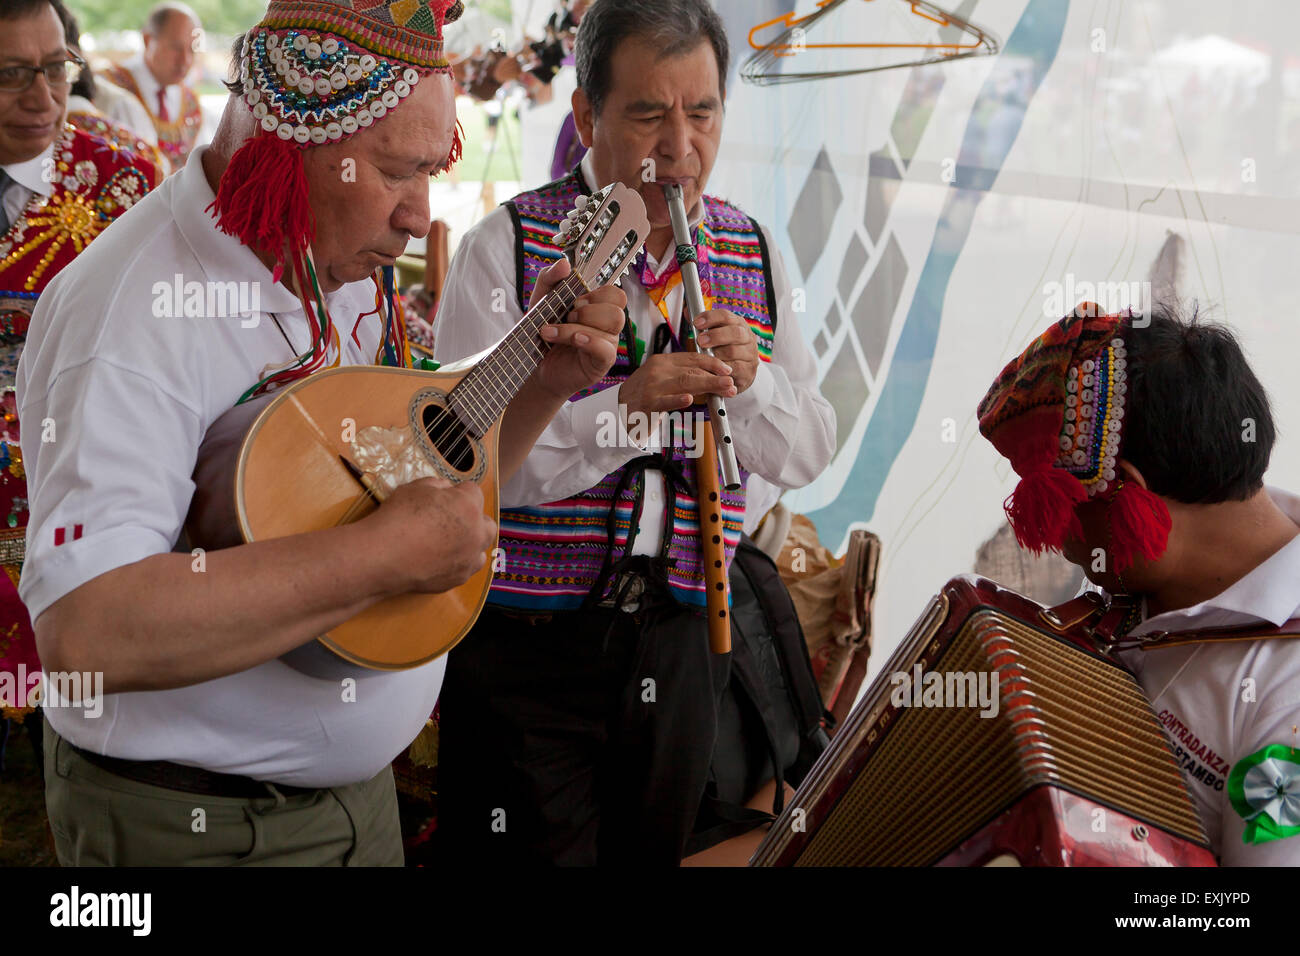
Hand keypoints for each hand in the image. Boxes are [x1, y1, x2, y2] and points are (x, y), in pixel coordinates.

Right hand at [371, 478, 496, 593]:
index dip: (458, 491)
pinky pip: (465, 569)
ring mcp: (468, 559)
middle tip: (452, 520)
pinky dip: (457, 564)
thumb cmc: (398, 517)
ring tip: (448, 543)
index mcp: (468, 506)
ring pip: (480, 550)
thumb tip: (445, 490)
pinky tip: (439, 560)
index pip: (473, 492)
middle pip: (487, 524)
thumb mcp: (415, 488)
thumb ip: (437, 486)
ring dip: (469, 544)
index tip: (446, 496)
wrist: (383, 556)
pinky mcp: (458, 579)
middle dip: (474, 519)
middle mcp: (476, 533)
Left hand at [529, 257, 626, 400]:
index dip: (598, 294)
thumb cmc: (543, 332)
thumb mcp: (541, 300)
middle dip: (588, 310)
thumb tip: (565, 264)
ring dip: (577, 326)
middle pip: (618, 309)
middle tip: (566, 317)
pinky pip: (606, 349)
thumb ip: (550, 278)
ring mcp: (606, 345)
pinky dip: (589, 341)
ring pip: (609, 327)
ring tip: (553, 333)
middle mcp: (606, 326)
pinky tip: (574, 341)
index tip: (575, 300)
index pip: (616, 294)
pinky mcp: (601, 363)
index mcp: (597, 308)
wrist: (530, 363)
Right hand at [620, 351, 735, 419]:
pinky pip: (664, 401)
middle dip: (715, 376)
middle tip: (731, 382)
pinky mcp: (646, 404)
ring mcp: (651, 387)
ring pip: (684, 383)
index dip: (712, 363)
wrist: (616, 410)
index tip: (727, 370)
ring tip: (724, 388)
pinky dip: (677, 400)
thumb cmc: (643, 396)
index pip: (691, 358)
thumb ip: (682, 375)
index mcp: (662, 362)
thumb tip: (712, 377)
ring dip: (707, 385)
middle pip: (692, 370)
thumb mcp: (662, 379)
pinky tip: (689, 400)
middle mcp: (657, 371)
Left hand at [693, 309, 758, 393]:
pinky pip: (735, 369)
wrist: (737, 373)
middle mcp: (747, 337)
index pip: (726, 316)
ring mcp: (750, 354)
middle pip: (735, 332)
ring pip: (734, 351)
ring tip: (704, 357)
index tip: (696, 323)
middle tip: (700, 341)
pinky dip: (722, 369)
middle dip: (716, 336)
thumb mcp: (712, 336)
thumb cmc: (722, 352)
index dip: (711, 317)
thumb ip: (701, 326)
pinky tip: (712, 369)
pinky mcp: (749, 370)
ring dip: (716, 354)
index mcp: (738, 324)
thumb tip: (687, 312)